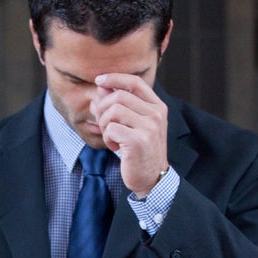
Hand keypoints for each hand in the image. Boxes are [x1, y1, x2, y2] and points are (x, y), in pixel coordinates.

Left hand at [90, 73, 168, 196]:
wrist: (152, 179)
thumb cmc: (140, 151)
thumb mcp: (132, 125)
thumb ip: (119, 105)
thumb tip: (101, 88)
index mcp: (158, 107)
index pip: (135, 82)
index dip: (114, 78)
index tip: (99, 81)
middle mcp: (156, 114)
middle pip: (119, 96)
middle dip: (103, 108)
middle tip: (104, 124)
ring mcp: (149, 127)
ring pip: (113, 111)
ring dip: (105, 124)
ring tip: (111, 137)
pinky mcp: (138, 141)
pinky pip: (111, 129)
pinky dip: (107, 138)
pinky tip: (116, 147)